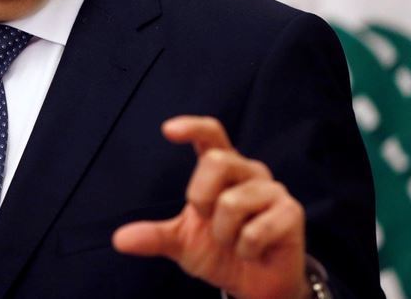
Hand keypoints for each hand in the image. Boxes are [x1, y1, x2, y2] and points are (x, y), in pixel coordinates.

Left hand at [112, 116, 309, 298]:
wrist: (256, 285)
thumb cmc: (221, 253)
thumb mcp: (182, 243)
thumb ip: (154, 236)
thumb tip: (119, 239)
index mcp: (222, 168)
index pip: (210, 134)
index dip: (192, 126)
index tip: (168, 130)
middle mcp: (249, 170)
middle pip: (216, 161)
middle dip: (201, 198)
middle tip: (210, 221)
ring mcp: (272, 190)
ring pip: (232, 202)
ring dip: (224, 233)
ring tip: (234, 241)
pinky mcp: (291, 213)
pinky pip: (255, 230)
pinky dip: (245, 249)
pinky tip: (253, 251)